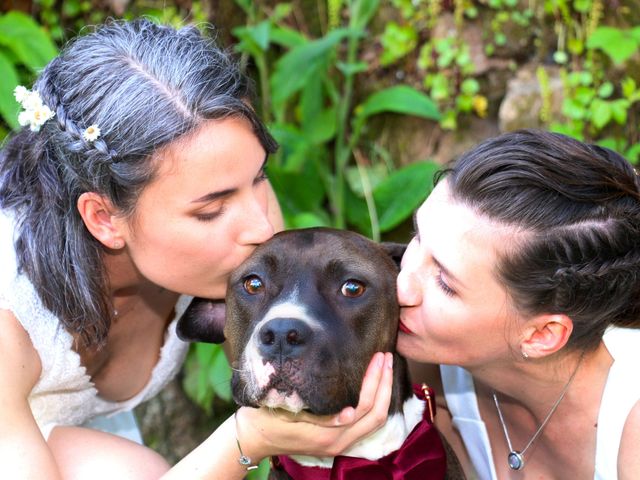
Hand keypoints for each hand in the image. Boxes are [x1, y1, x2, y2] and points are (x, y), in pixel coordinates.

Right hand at [236, 352, 393, 459]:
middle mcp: (338, 443)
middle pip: (376, 415)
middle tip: (386, 357)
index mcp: (328, 436)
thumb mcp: (287, 410)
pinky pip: (367, 424)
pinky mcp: (337, 441)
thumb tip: (350, 413)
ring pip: (375, 422)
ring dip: (384, 394)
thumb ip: (318, 414)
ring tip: (385, 367)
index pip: (364, 408)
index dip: (374, 383)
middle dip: (385, 384)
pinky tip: (376, 384)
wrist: (254, 436)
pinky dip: (376, 403)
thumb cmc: (267, 416)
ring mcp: (339, 444)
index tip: (377, 358)